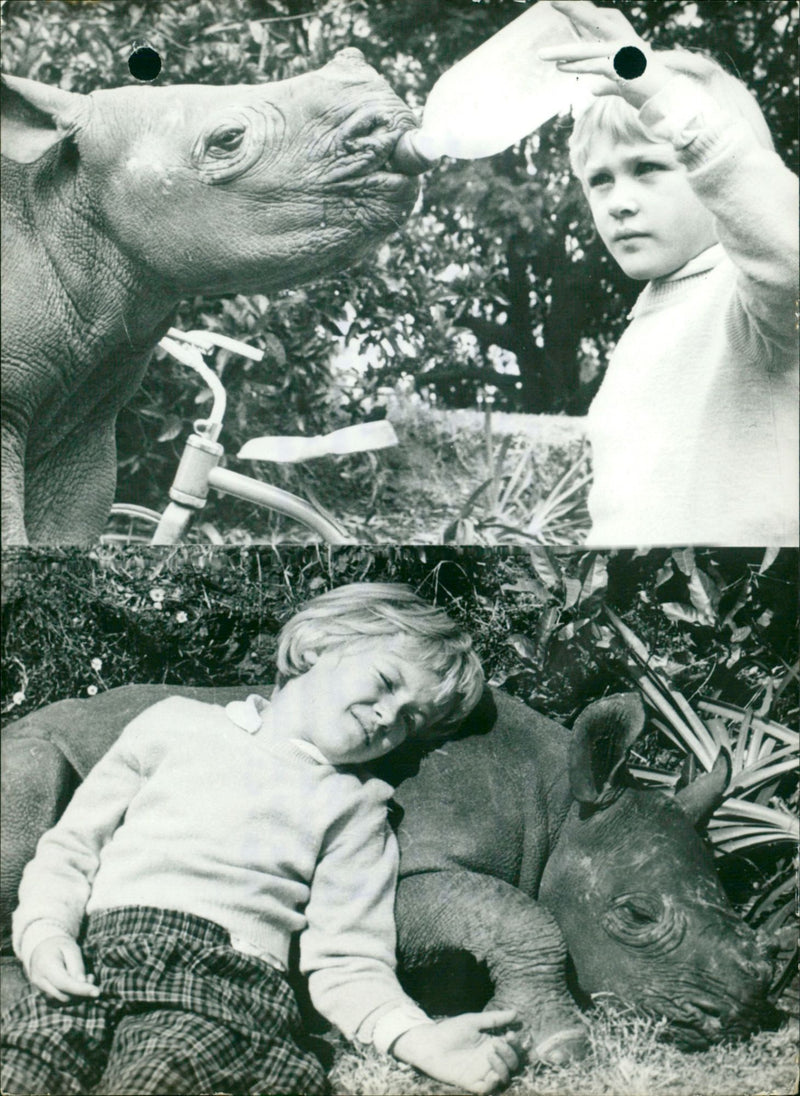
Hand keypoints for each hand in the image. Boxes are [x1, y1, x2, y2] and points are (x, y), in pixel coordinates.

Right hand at [29, 936, 99, 1002]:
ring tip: (84, 978)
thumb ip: (77, 965)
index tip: (97, 992)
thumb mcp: (71, 948)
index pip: (64, 983)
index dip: (81, 989)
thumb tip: (83, 982)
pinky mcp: (43, 996)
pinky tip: (76, 984)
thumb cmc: (59, 946)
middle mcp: (39, 982)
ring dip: (77, 994)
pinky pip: (60, 1002)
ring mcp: (39, 991)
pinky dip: (71, 996)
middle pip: (64, 996)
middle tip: (91, 977)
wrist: (42, 949)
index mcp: (45, 966)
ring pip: (62, 1001)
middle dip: (81, 991)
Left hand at [392, 1009, 521, 1093]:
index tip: (512, 1033)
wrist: (429, 1044)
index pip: (513, 1048)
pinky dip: (494, 1081)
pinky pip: (489, 1088)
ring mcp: (482, 1072)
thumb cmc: (449, 1030)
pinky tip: (492, 1069)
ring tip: (492, 1050)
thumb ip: (494, 1019)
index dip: (517, 1043)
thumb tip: (516, 1013)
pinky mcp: (472, 1083)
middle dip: (512, 1052)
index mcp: (492, 1045)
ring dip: (505, 1064)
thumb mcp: (473, 1021)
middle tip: (503, 1040)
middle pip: (513, 1063)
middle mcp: (490, 1060)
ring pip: (505, 1076)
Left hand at [540, 1, 672, 108]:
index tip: (558, 2)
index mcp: (620, 37)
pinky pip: (595, 66)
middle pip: (592, 21)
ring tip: (541, 54)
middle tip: (551, 1)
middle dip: (572, 10)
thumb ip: (605, 83)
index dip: (577, 12)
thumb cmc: (645, 86)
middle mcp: (621, 39)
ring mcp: (621, 53)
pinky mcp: (622, 69)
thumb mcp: (620, 82)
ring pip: (587, 49)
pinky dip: (578, 67)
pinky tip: (560, 67)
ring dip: (563, 52)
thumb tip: (593, 89)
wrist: (665, 96)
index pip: (595, 20)